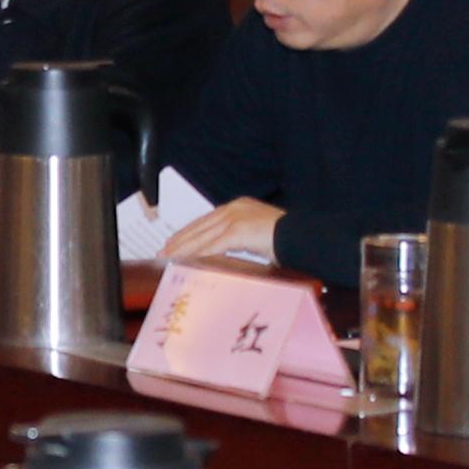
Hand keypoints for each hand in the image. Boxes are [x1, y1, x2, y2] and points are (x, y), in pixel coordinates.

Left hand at [162, 196, 282, 268]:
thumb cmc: (287, 240)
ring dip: (182, 249)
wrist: (304, 237)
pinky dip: (197, 255)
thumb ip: (241, 240)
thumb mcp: (259, 236)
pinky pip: (212, 246)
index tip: (176, 241)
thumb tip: (224, 255)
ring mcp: (235, 218)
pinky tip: (186, 262)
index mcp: (239, 207)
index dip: (190, 231)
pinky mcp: (237, 231)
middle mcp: (234, 209)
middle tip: (164, 251)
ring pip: (201, 236)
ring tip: (169, 258)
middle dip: (180, 240)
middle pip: (199, 226)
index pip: (207, 220)